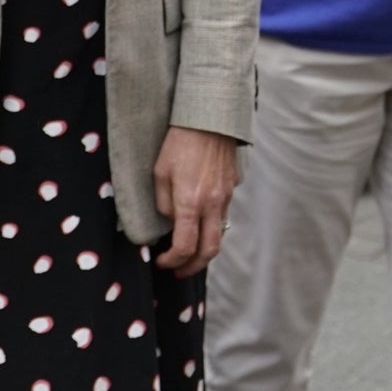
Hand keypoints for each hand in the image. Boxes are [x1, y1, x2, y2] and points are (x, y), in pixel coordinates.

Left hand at [152, 125, 237, 273]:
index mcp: (190, 202)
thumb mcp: (159, 172)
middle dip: (193, 267)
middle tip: (179, 271)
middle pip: (209, 251)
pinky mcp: (232, 189)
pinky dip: (211, 228)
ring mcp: (225, 197)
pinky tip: (199, 224)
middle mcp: (212, 205)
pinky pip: (223, 216)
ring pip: (219, 235)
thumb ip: (163, 203)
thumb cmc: (179, 143)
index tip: (161, 261)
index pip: (185, 246)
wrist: (209, 119)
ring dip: (204, 250)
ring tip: (189, 253)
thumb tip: (170, 223)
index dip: (172, 260)